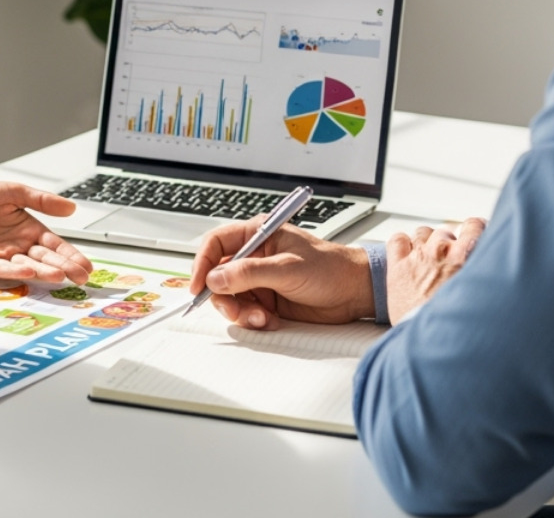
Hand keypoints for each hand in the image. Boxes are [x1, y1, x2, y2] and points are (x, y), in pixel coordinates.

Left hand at [0, 181, 92, 284]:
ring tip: (60, 276)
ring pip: (27, 266)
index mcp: (29, 229)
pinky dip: (14, 271)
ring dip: (43, 272)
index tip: (86, 266)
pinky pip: (1, 269)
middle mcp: (18, 246)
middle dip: (65, 268)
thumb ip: (40, 200)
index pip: (55, 245)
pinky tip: (28, 271)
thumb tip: (71, 207)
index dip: (71, 255)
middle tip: (81, 277)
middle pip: (45, 259)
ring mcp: (2, 256)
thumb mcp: (13, 192)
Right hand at [189, 218, 372, 329]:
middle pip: (219, 276)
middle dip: (224, 296)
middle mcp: (255, 256)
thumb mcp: (288, 268)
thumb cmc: (330, 268)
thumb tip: (216, 279)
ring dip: (241, 311)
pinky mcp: (267, 300)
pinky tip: (269, 320)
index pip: (217, 244)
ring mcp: (260, 280)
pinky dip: (253, 319)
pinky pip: (245, 312)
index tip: (198, 286)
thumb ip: (249, 273)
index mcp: (259, 235)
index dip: (203, 263)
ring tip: (261, 317)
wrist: (354, 292)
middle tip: (236, 310)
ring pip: (230, 297)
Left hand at [385, 219, 485, 321]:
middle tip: (448, 261)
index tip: (473, 234)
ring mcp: (417, 257)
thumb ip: (484, 276)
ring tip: (427, 260)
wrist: (433, 341)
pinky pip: (398, 240)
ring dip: (425, 242)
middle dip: (448, 243)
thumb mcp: (482, 296)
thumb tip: (495, 273)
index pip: (473, 225)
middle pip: (445, 231)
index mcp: (465, 256)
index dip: (474, 229)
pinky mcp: (397, 266)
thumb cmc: (458, 325)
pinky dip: (402, 245)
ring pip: (422, 233)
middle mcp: (441, 251)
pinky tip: (406, 256)